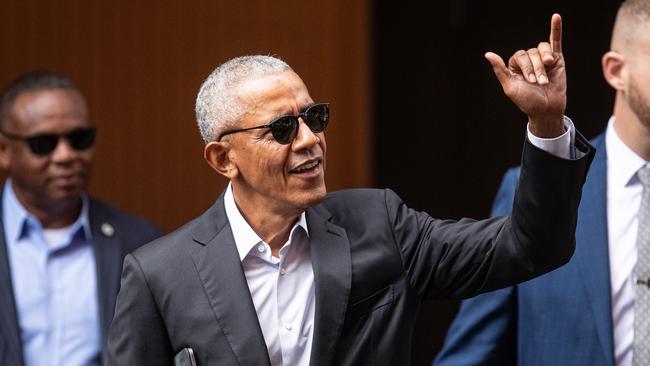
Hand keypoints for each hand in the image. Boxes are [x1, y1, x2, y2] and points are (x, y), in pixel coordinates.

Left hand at [486, 14, 565, 137]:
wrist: (546, 109)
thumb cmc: (528, 101)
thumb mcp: (510, 87)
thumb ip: (500, 70)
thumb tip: (488, 54)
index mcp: (515, 66)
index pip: (519, 56)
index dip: (525, 67)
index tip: (530, 81)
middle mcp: (529, 60)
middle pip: (531, 53)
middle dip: (536, 69)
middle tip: (539, 83)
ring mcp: (543, 59)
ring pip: (542, 49)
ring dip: (544, 62)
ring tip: (547, 77)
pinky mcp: (557, 59)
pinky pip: (555, 40)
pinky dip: (556, 28)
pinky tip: (556, 17)